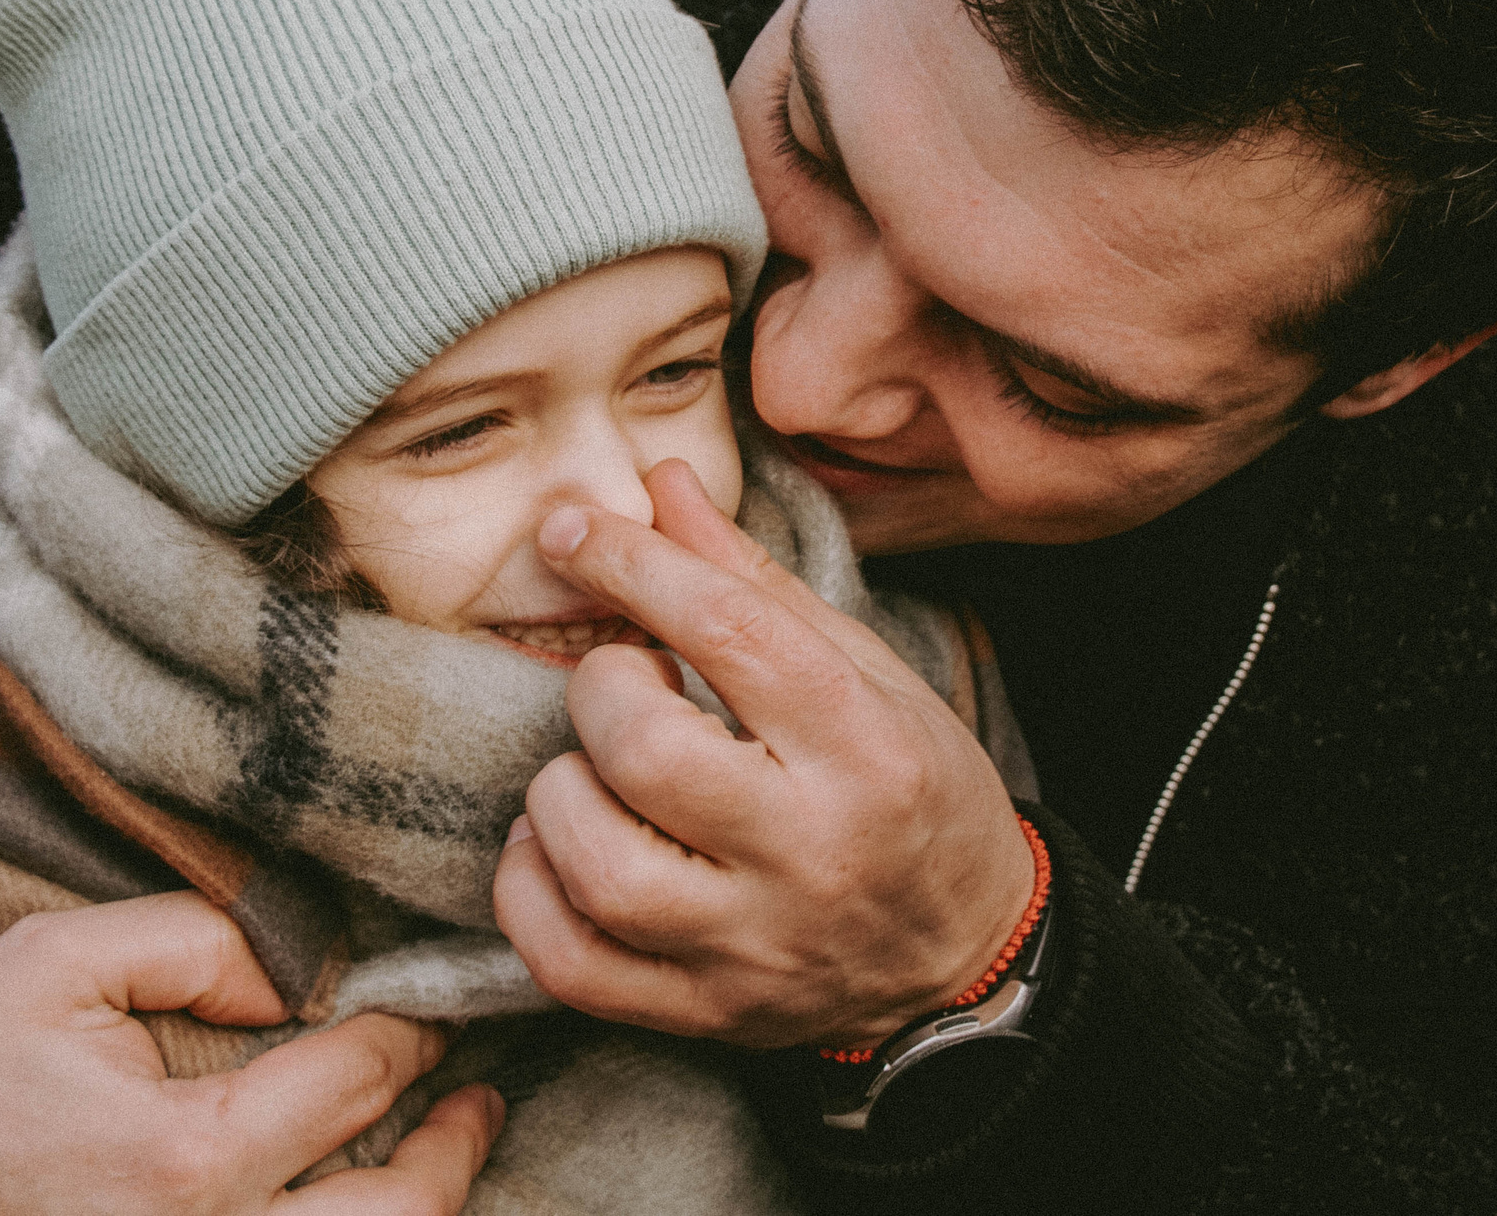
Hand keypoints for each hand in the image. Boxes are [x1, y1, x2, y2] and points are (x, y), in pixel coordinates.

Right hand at [0, 892, 503, 1214]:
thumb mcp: (53, 963)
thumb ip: (195, 943)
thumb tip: (297, 981)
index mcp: (183, 1160)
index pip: (354, 1083)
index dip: (412, 1036)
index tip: (438, 1011)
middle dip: (454, 1152)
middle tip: (480, 1101)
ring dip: (416, 1215)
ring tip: (442, 1159)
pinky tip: (351, 1208)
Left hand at [493, 459, 1037, 1049]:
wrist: (967, 957)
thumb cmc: (910, 789)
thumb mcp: (863, 669)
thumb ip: (750, 581)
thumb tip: (659, 483)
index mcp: (864, 744)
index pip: (727, 630)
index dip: (631, 563)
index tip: (573, 531)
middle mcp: (812, 849)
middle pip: (649, 750)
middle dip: (603, 689)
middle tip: (626, 681)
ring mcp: (755, 944)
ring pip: (599, 866)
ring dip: (562, 794)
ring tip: (595, 771)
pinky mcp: (706, 1013)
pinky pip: (570, 963)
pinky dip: (529, 895)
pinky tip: (554, 848)